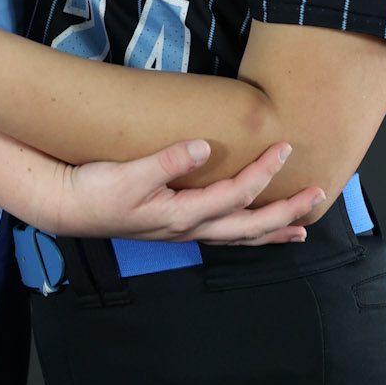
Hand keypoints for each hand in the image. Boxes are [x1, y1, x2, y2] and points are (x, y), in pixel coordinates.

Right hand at [42, 139, 324, 245]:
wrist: (67, 206)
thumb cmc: (95, 190)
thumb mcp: (129, 173)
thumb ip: (167, 161)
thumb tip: (205, 148)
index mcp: (182, 215)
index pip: (235, 196)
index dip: (263, 174)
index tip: (285, 149)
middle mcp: (188, 228)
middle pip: (248, 226)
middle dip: (286, 212)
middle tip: (317, 196)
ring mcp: (183, 230)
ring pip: (238, 237)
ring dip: (271, 232)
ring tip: (300, 229)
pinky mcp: (175, 225)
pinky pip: (222, 233)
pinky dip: (246, 234)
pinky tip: (254, 230)